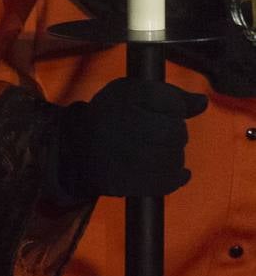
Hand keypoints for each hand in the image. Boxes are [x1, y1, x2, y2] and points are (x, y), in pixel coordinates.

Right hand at [49, 77, 206, 199]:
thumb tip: (203, 103)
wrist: (72, 149)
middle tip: (152, 133)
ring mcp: (130, 159)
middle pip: (178, 133)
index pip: (174, 105)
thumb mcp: (132, 92)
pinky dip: (174, 177)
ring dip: (171, 154)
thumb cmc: (107, 117)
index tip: (155, 112)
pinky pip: (169, 181)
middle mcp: (128, 129)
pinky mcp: (130, 183)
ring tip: (152, 151)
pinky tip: (167, 171)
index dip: (172, 108)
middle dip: (172, 132)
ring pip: (175, 158)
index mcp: (127, 100)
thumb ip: (170, 95)